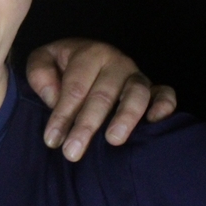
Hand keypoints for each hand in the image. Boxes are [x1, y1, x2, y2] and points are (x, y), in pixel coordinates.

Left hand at [26, 38, 177, 160]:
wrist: (84, 57)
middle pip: (103, 94)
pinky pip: (165, 94)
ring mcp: (137, 75)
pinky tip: (154, 123)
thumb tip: (54, 99)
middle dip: (87, 125)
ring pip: (137, 94)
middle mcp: (117, 62)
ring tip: (113, 141)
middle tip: (73, 152)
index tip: (52, 140)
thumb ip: (40, 75)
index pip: (75, 87)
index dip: (63, 114)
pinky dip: (164, 106)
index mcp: (90, 54)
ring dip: (126, 117)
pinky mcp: (154, 88)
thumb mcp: (42, 61)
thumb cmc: (61, 66)